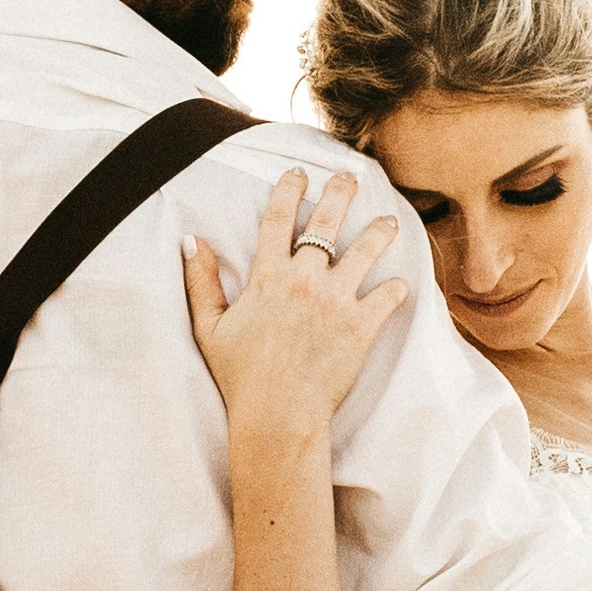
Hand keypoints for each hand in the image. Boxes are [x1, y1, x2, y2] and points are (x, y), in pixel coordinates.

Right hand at [182, 167, 413, 442]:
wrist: (277, 416)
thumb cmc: (240, 377)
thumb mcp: (209, 328)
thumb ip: (202, 281)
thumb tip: (190, 240)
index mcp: (266, 277)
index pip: (278, 218)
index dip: (290, 189)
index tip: (300, 174)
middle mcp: (303, 280)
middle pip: (326, 222)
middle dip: (340, 193)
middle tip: (351, 178)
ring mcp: (335, 301)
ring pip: (366, 250)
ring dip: (380, 231)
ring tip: (390, 221)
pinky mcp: (360, 326)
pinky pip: (388, 296)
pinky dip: (396, 289)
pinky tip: (401, 284)